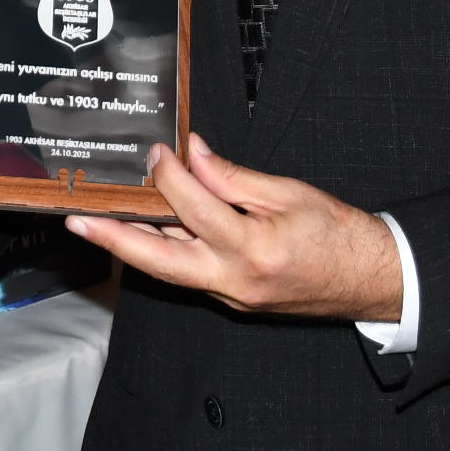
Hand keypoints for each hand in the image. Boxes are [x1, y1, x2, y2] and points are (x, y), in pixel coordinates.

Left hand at [66, 132, 401, 322]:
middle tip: (78, 219)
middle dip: (115, 239)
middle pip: (160, 261)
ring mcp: (231, 295)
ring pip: (169, 271)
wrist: (371, 281)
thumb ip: (235, 177)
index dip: (170, 176)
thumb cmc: (339, 235)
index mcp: (254, 249)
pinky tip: (147, 230)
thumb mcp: (290, 194)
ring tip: (95, 222)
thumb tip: (194, 154)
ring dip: (132, 246)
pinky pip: (189, 273)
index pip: (196, 208)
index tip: (157, 153)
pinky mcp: (232, 298)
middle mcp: (235, 280)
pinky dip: (165, 250)